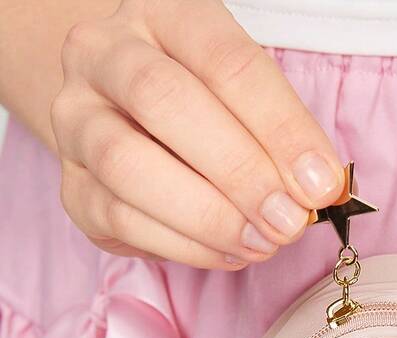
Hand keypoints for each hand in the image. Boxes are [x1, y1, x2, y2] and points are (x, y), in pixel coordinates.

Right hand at [50, 0, 344, 267]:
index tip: (322, 184)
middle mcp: (102, 55)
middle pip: (163, 102)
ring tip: (263, 243)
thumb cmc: (205, 104)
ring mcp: (76, 120)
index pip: (224, 61)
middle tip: (289, 221)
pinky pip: (122, 220)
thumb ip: (281, 134)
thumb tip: (321, 189)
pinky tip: (232, 252)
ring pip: (127, 165)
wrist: (127, 119)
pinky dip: (186, 246)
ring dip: (208, 216)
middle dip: (239, 171)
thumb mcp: (246, 96)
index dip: (280, 127)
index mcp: (159, 13)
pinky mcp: (72, 187)